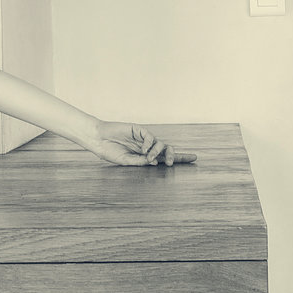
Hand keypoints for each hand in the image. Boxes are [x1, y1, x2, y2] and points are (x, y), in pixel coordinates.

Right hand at [82, 122, 196, 166]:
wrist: (98, 140)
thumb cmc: (110, 152)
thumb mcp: (126, 162)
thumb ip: (140, 162)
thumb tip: (155, 163)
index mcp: (146, 156)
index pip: (165, 157)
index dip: (180, 157)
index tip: (194, 159)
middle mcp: (147, 146)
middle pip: (167, 149)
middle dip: (173, 155)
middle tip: (169, 163)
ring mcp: (144, 138)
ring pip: (160, 143)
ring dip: (157, 152)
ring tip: (149, 158)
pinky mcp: (139, 130)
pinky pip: (150, 136)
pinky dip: (149, 144)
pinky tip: (143, 150)